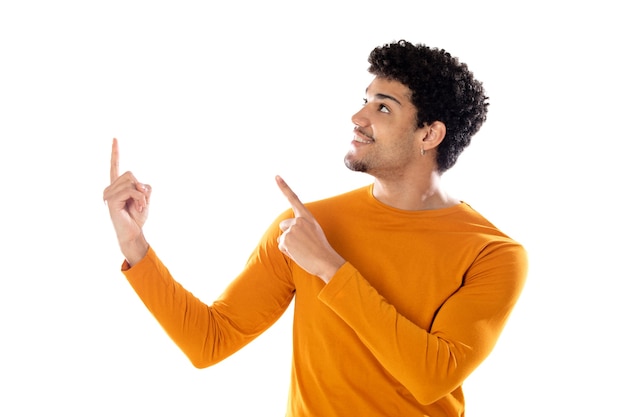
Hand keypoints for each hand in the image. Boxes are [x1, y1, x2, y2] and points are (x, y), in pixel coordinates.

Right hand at [103, 138, 150, 264]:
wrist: (133, 233)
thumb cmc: (137, 217)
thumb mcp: (145, 198)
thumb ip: (143, 187)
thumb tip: (139, 184)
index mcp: (117, 186)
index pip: (115, 166)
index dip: (115, 152)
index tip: (115, 138)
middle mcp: (110, 188)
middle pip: (130, 174)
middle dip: (140, 187)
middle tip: (141, 201)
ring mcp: (108, 194)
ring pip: (131, 181)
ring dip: (141, 195)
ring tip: (139, 206)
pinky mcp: (111, 200)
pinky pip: (131, 191)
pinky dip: (140, 199)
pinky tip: (139, 208)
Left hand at [275, 176, 344, 282]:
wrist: (326, 261)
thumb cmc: (321, 250)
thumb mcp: (313, 233)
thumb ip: (300, 229)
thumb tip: (282, 237)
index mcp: (307, 217)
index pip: (294, 199)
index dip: (284, 187)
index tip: (276, 176)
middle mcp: (299, 220)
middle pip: (284, 225)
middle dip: (288, 234)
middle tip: (303, 244)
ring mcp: (292, 229)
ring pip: (282, 238)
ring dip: (288, 245)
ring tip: (302, 250)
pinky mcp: (286, 239)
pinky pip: (281, 246)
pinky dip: (288, 252)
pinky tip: (299, 254)